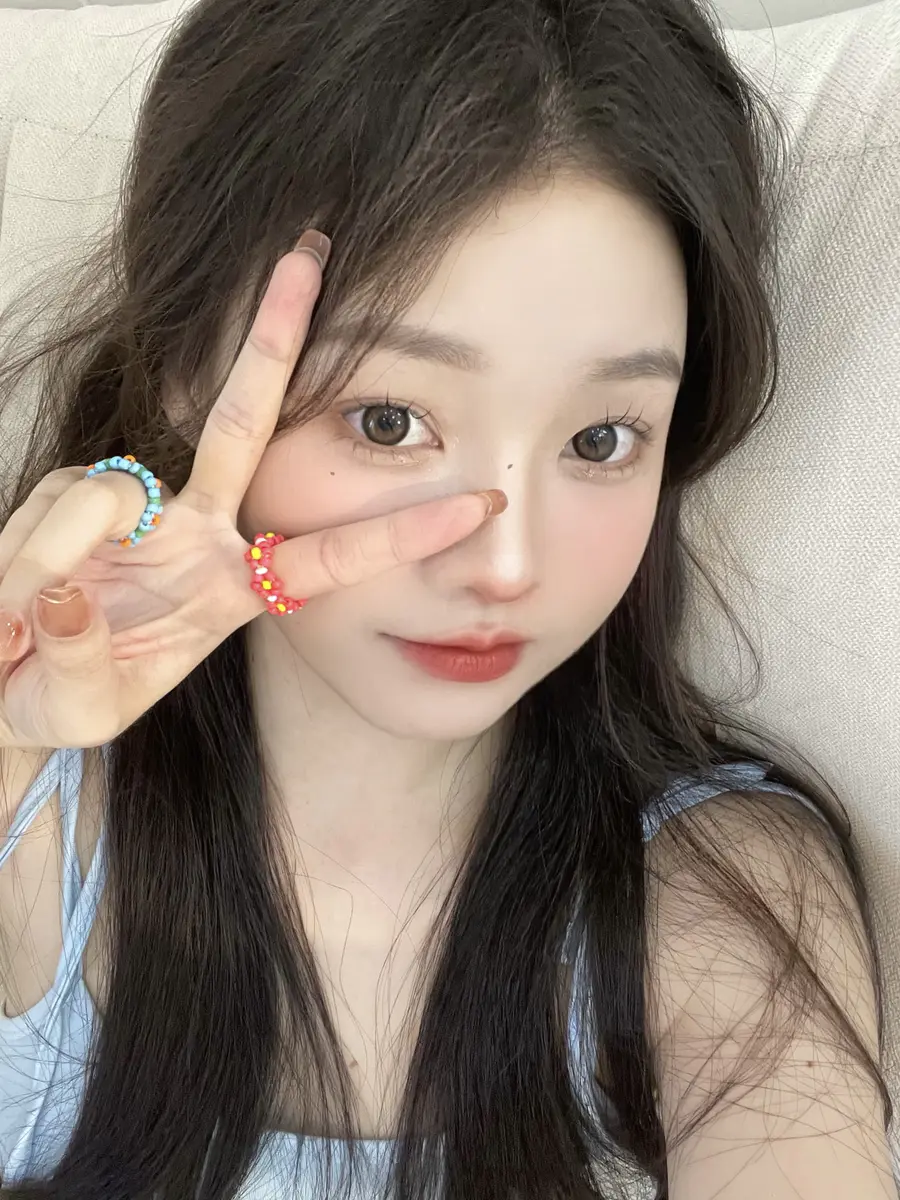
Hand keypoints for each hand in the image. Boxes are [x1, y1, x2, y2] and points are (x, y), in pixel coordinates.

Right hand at [0, 236, 505, 749]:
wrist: (5, 688)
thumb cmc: (61, 701)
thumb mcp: (83, 709)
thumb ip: (80, 660)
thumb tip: (67, 588)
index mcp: (234, 591)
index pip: (333, 556)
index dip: (404, 532)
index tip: (479, 503)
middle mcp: (197, 533)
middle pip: (244, 425)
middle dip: (273, 341)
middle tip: (307, 253)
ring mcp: (137, 509)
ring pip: (113, 488)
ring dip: (63, 552)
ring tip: (21, 623)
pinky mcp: (74, 496)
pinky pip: (59, 507)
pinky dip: (31, 554)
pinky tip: (14, 597)